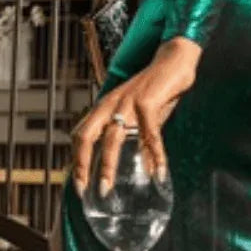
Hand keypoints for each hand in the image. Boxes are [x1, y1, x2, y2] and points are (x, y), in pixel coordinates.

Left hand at [70, 37, 201, 194]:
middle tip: (84, 189)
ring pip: (111, 137)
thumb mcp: (142, 116)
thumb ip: (137, 138)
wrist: (174, 61)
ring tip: (107, 187)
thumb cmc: (157, 90)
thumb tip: (143, 169)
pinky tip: (159, 171)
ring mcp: (127, 101)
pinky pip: (149, 133)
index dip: (76, 159)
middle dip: (81, 164)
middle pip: (85, 135)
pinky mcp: (147, 100)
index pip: (81, 134)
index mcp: (105, 107)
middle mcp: (110, 104)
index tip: (79, 184)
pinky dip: (154, 154)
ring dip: (107, 165)